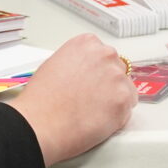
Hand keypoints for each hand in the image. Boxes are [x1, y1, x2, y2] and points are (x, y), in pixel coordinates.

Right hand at [5, 34, 137, 166]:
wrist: (40, 124)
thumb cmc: (41, 100)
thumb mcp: (54, 65)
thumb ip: (77, 62)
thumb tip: (85, 71)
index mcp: (87, 44)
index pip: (103, 55)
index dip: (96, 72)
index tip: (90, 83)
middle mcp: (105, 55)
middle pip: (117, 70)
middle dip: (107, 85)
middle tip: (90, 100)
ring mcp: (117, 77)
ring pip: (126, 90)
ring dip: (114, 100)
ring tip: (91, 112)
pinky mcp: (124, 100)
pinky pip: (127, 109)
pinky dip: (117, 117)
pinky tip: (97, 121)